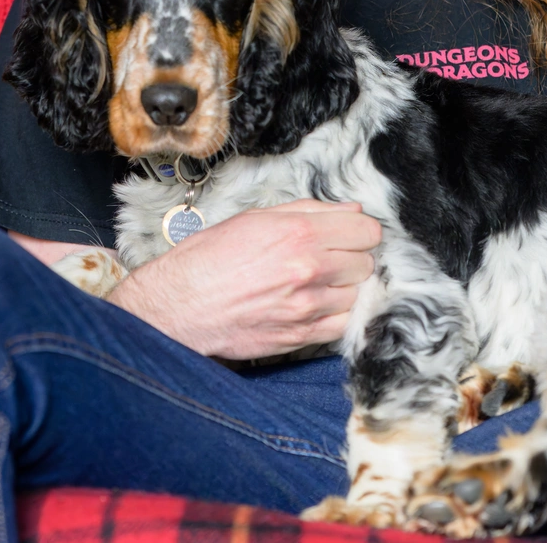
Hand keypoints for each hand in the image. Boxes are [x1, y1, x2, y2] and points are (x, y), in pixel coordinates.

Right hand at [110, 200, 379, 359]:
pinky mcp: (301, 337)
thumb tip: (349, 210)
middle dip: (351, 258)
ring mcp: (308, 307)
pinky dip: (335, 315)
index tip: (348, 234)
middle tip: (328, 257)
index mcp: (299, 233)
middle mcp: (309, 269)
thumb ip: (308, 211)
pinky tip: (313, 305)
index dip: (359, 231)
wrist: (179, 306)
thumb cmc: (208, 259)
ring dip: (343, 288)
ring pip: (357, 295)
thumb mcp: (254, 218)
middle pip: (367, 263)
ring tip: (315, 283)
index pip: (367, 231)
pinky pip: (343, 324)